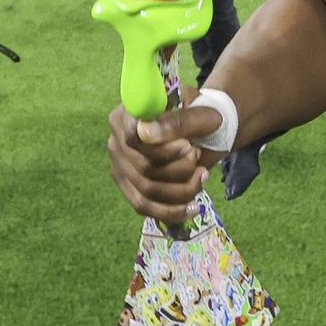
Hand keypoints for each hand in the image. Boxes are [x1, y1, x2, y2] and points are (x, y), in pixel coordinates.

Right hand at [107, 91, 225, 224]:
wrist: (208, 134)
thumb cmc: (204, 118)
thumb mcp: (202, 114)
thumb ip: (178, 121)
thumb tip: (143, 132)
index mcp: (127, 115)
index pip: (133, 139)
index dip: (163, 150)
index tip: (189, 146)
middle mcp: (117, 141)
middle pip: (143, 169)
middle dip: (180, 168)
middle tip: (197, 154)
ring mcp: (121, 167)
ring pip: (146, 192)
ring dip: (182, 189)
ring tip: (202, 173)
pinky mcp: (129, 188)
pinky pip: (144, 207)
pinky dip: (172, 211)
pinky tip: (193, 207)